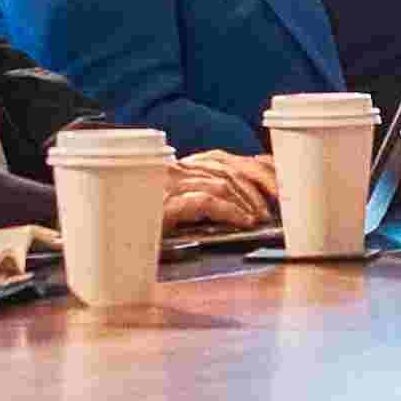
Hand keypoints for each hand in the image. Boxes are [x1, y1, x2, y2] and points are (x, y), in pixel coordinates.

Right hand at [162, 153, 284, 238]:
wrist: (117, 240)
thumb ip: (213, 197)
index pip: (231, 160)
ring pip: (223, 182)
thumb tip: (253, 200)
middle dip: (264, 183)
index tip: (283, 183)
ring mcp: (171, 185)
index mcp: (185, 167)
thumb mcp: (184, 206)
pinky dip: (231, 210)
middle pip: (232, 168)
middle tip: (283, 202)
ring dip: (250, 200)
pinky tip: (244, 221)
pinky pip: (206, 201)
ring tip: (264, 217)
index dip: (261, 168)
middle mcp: (179, 169)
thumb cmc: (154, 225)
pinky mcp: (165, 205)